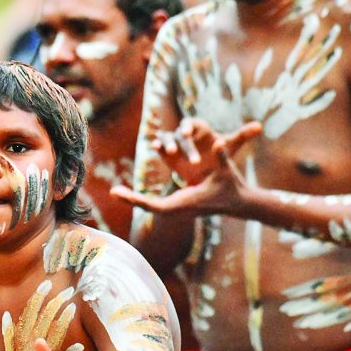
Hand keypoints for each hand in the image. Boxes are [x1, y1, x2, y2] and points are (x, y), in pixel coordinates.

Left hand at [112, 141, 254, 218]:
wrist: (237, 203)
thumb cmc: (232, 185)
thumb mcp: (227, 169)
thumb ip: (221, 156)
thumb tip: (219, 141)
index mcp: (187, 201)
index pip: (158, 204)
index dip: (139, 199)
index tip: (124, 194)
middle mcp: (179, 208)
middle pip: (149, 207)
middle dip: (130, 200)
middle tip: (113, 192)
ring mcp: (178, 209)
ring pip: (150, 207)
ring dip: (133, 200)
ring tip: (115, 193)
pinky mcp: (178, 207)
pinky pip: (155, 205)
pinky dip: (142, 199)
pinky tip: (129, 194)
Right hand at [147, 119, 260, 187]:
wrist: (206, 170)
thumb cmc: (218, 154)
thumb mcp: (230, 146)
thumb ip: (243, 135)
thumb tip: (260, 126)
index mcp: (198, 127)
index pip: (191, 123)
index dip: (188, 126)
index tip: (188, 132)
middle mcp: (184, 132)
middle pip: (180, 134)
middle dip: (182, 143)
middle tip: (181, 152)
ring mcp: (174, 141)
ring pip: (167, 138)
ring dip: (167, 143)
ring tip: (170, 152)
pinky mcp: (166, 151)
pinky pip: (159, 146)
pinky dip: (157, 146)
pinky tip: (155, 149)